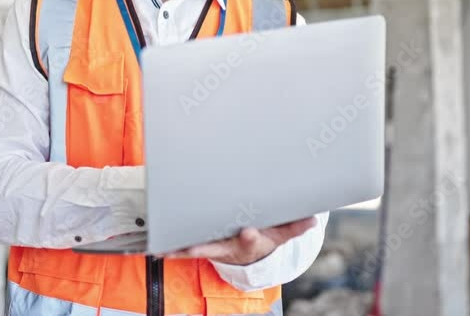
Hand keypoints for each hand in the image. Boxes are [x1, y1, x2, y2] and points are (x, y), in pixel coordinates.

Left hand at [164, 216, 318, 265]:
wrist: (250, 251)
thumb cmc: (265, 235)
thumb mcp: (282, 232)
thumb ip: (295, 226)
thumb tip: (313, 218)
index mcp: (250, 241)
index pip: (251, 240)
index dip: (250, 237)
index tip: (249, 232)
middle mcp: (229, 246)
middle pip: (216, 247)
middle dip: (204, 246)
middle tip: (192, 246)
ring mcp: (213, 246)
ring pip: (194, 249)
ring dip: (178, 249)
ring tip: (162, 249)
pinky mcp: (200, 243)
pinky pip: (183, 246)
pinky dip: (170, 246)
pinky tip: (156, 246)